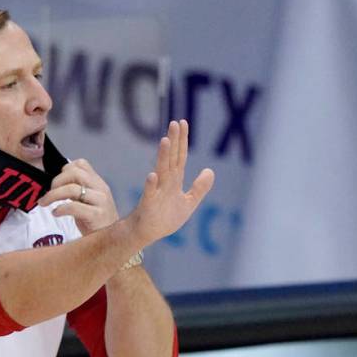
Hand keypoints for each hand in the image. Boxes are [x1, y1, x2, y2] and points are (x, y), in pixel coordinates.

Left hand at [37, 158, 118, 234]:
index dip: (65, 170)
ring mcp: (101, 201)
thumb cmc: (95, 223)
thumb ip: (76, 191)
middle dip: (57, 181)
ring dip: (53, 195)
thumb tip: (54, 185)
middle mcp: (101, 189)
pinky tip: (56, 213)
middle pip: (75, 173)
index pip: (81, 164)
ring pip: (72, 188)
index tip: (56, 183)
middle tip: (48, 193)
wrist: (112, 241)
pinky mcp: (97, 215)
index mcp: (98, 183)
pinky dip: (61, 208)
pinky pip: (74, 206)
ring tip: (45, 203)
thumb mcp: (87, 202)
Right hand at [129, 120, 213, 245]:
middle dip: (174, 141)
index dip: (183, 141)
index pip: (181, 156)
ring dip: (163, 156)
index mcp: (175, 181)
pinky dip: (151, 185)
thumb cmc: (166, 218)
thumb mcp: (189, 203)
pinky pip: (149, 194)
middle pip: (171, 159)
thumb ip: (199, 187)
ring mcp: (156, 192)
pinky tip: (152, 175)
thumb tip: (210, 170)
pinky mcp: (148, 205)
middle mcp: (165, 183)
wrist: (147, 233)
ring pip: (161, 171)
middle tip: (175, 123)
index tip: (183, 123)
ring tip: (165, 141)